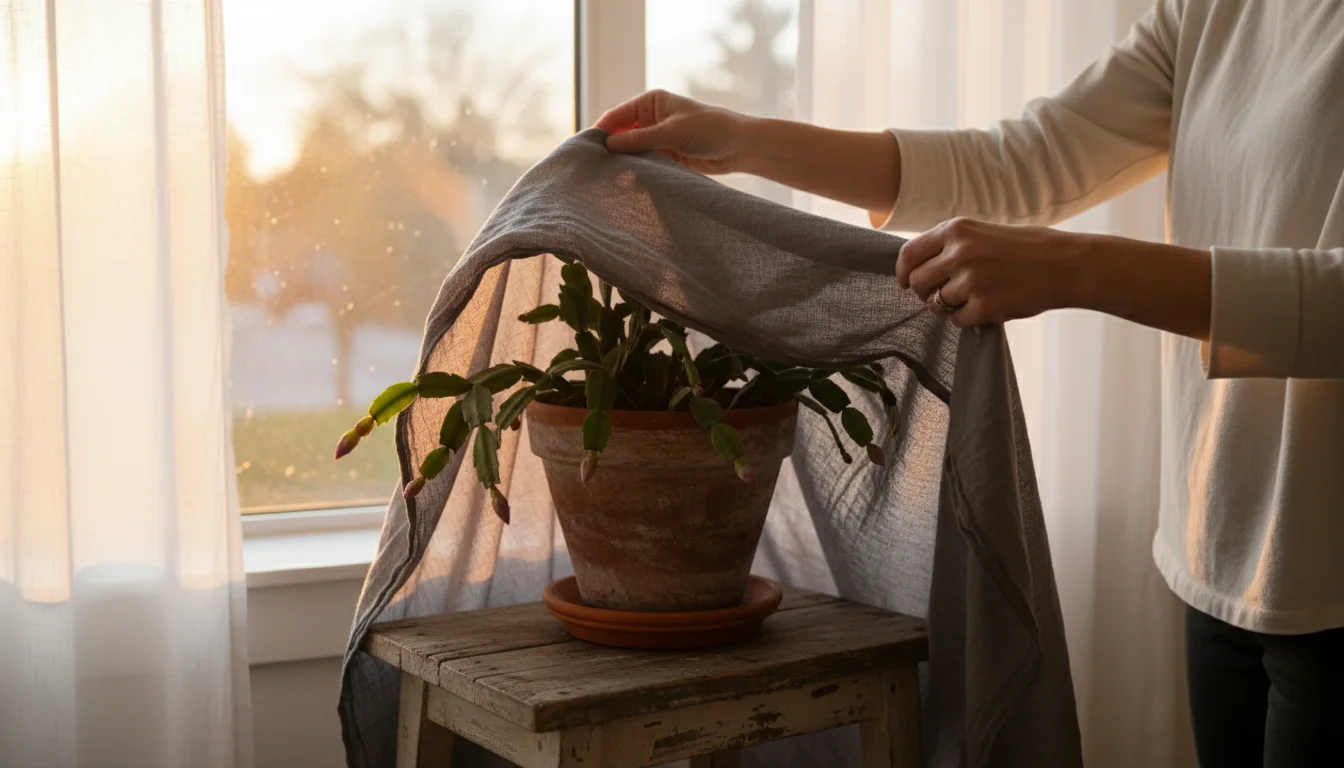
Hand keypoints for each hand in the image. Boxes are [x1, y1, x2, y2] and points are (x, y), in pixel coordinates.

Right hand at [594, 90, 748, 173]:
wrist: (738, 147)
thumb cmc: (709, 129)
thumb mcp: (671, 132)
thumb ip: (639, 139)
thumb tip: (608, 144)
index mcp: (650, 102)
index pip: (616, 116)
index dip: (601, 131)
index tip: (588, 149)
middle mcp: (651, 118)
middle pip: (621, 134)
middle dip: (611, 149)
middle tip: (595, 168)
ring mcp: (657, 138)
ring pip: (632, 151)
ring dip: (624, 163)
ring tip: (609, 178)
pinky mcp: (665, 156)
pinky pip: (645, 163)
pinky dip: (637, 172)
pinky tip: (628, 183)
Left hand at [896, 217, 1084, 327]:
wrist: (1066, 265)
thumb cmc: (1025, 248)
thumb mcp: (983, 232)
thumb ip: (950, 246)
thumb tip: (916, 267)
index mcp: (956, 230)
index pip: (909, 254)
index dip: (903, 272)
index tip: (905, 282)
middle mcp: (959, 253)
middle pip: (917, 283)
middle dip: (925, 292)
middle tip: (943, 294)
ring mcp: (971, 281)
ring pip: (935, 304)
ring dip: (948, 306)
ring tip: (972, 297)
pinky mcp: (984, 306)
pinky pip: (957, 321)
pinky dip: (968, 318)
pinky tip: (988, 306)